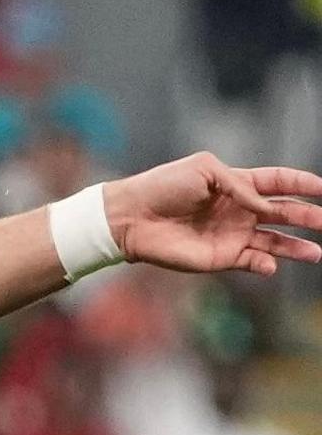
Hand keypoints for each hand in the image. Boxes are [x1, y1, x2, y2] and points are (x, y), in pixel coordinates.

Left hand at [106, 155, 321, 277]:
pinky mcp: (222, 257)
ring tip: (318, 252)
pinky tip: (271, 263)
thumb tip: (264, 205)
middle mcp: (240, 210)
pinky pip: (253, 262)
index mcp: (237, 184)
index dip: (303, 184)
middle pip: (284, 213)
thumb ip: (240, 184)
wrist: (132, 217)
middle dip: (309, 216)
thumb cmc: (163, 186)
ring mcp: (233, 235)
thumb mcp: (204, 170)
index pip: (279, 182)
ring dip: (297, 247)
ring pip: (276, 242)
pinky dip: (266, 264)